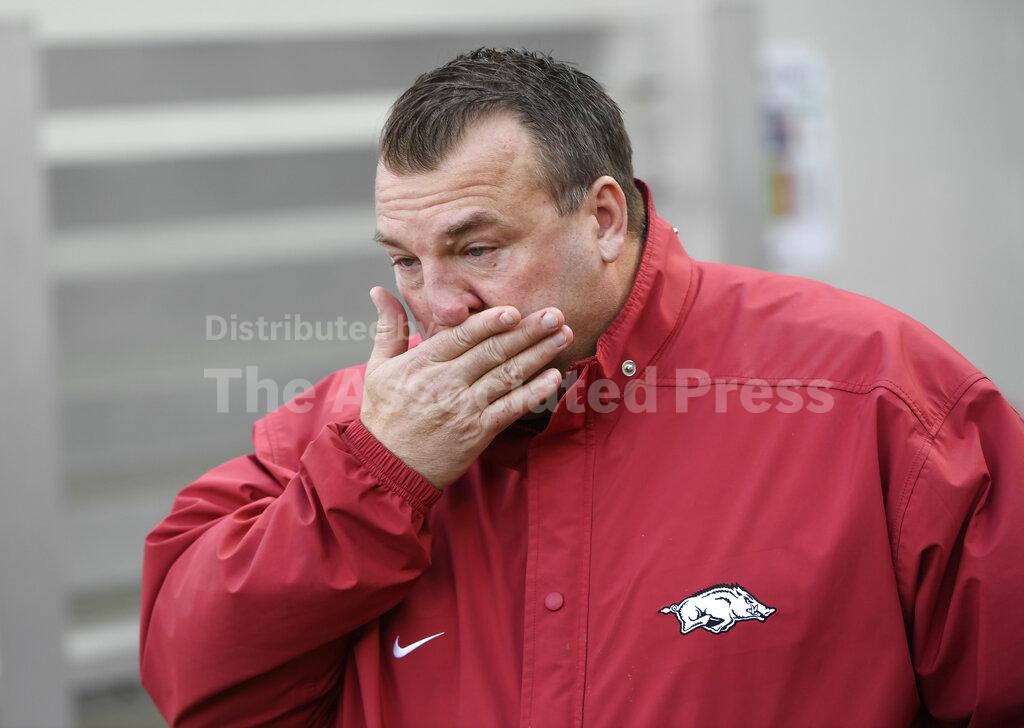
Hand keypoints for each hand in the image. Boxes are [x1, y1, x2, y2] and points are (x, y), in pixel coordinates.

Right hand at [360, 287, 572, 489]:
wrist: (386, 467)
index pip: (462, 336)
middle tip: (555, 314)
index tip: (515, 309)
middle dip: (527, 331)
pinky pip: (510, 408)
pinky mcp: (477, 432)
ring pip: (507, 375)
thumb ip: (388, 329)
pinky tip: (554, 377)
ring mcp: (463, 408)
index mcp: (422, 363)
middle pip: (493, 351)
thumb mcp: (378, 368)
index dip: (491, 322)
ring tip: (562, 336)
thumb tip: (380, 291)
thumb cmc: (383, 417)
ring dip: (538, 354)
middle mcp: (445, 382)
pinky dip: (534, 392)